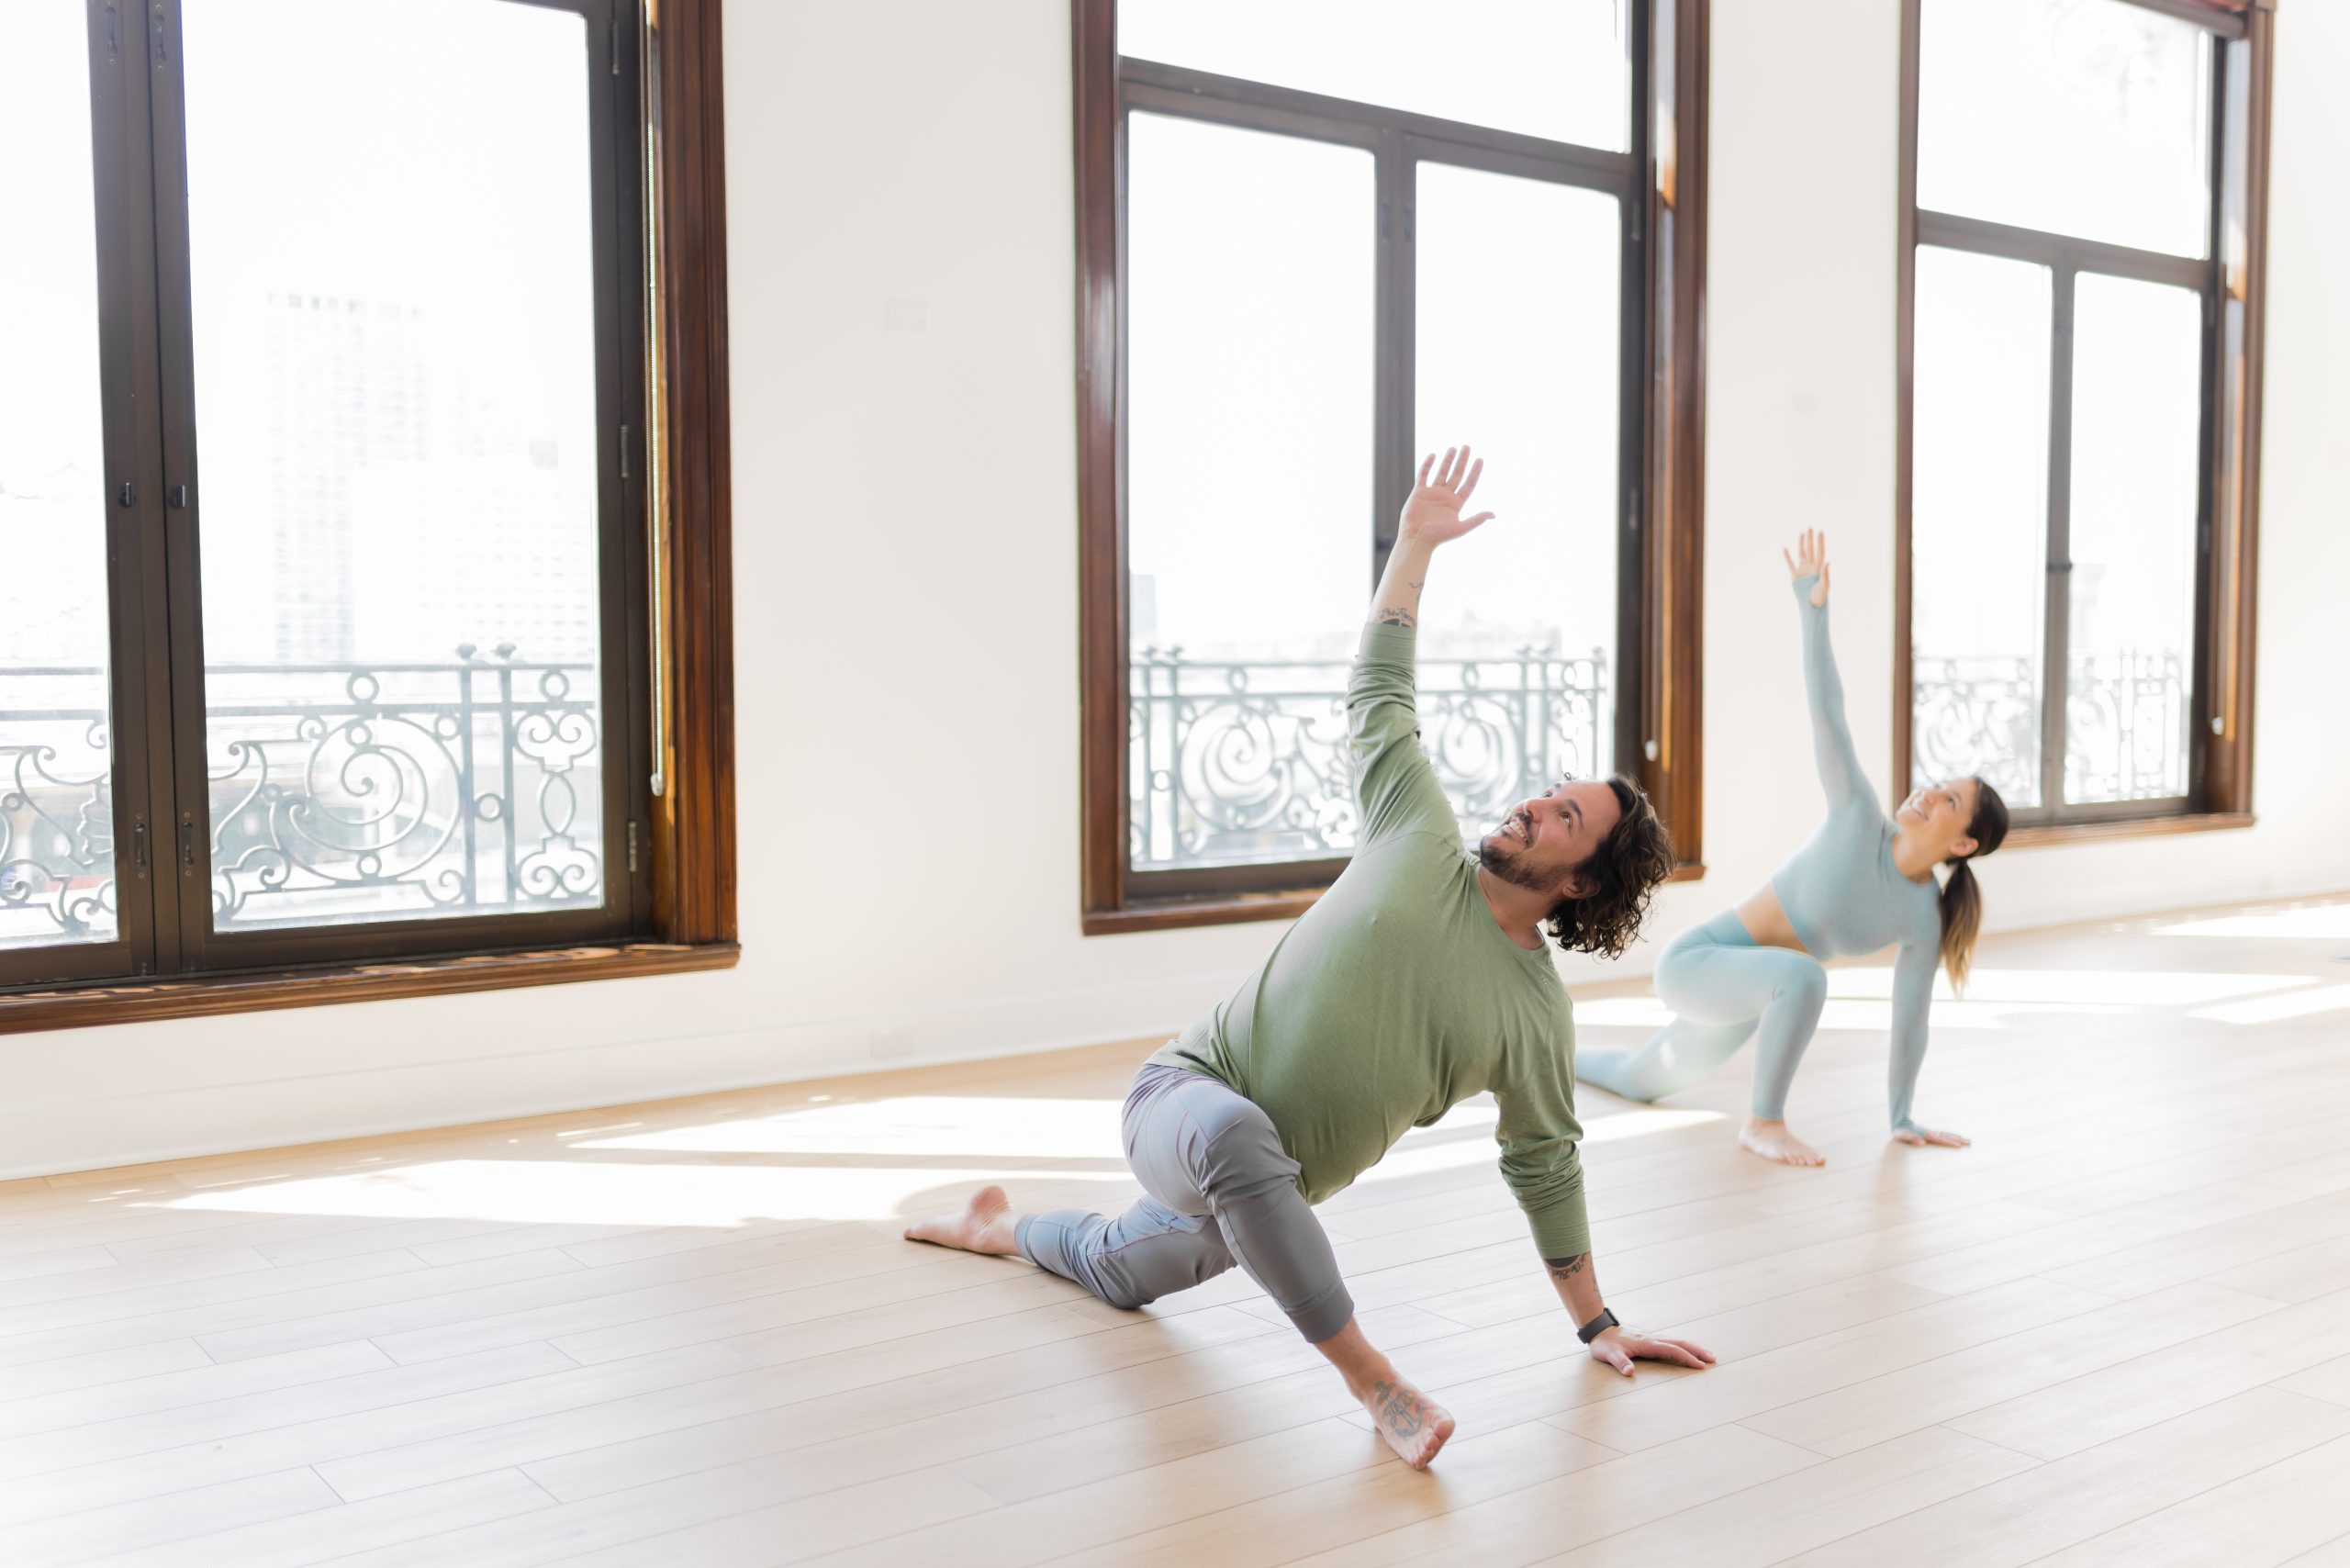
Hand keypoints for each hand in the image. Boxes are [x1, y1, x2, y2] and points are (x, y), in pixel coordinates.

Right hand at [1399, 446, 1494, 545]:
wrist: (1416, 539)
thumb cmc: (1438, 536)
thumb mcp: (1460, 528)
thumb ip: (1476, 520)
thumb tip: (1493, 514)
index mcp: (1456, 504)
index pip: (1468, 484)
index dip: (1475, 472)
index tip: (1480, 459)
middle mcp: (1445, 496)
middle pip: (1456, 475)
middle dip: (1462, 461)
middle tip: (1467, 447)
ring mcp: (1432, 493)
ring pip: (1441, 473)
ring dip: (1447, 460)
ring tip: (1453, 448)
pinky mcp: (1419, 492)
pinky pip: (1423, 475)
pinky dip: (1427, 465)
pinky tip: (1433, 455)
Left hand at [1588, 1326, 1715, 1377]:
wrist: (1598, 1328)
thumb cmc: (1604, 1343)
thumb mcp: (1608, 1354)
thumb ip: (1619, 1363)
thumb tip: (1630, 1372)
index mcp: (1646, 1343)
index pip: (1671, 1350)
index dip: (1686, 1358)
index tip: (1700, 1365)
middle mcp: (1652, 1339)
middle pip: (1679, 1343)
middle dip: (1697, 1351)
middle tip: (1713, 1358)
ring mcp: (1651, 1338)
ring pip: (1677, 1341)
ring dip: (1692, 1347)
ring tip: (1707, 1354)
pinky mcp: (1649, 1340)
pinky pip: (1671, 1342)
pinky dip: (1683, 1346)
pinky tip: (1687, 1350)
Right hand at [1783, 527, 1829, 605]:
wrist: (1810, 605)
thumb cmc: (1820, 597)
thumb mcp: (1824, 586)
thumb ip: (1825, 573)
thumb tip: (1827, 561)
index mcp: (1819, 568)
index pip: (1820, 552)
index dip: (1820, 542)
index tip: (1820, 532)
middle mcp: (1811, 567)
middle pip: (1810, 550)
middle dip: (1810, 539)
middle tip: (1810, 528)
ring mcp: (1802, 570)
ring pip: (1801, 553)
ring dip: (1801, 544)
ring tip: (1801, 534)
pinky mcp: (1795, 576)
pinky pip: (1790, 564)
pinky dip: (1787, 557)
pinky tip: (1785, 549)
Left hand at [1894, 1123, 1970, 1147]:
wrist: (1900, 1122)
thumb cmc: (1900, 1131)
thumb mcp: (1902, 1135)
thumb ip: (1911, 1138)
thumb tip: (1923, 1142)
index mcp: (1926, 1134)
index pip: (1940, 1138)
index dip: (1949, 1141)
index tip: (1958, 1145)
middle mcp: (1931, 1132)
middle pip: (1946, 1136)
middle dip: (1957, 1140)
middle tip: (1968, 1143)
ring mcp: (1932, 1131)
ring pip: (1947, 1134)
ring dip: (1957, 1137)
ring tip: (1968, 1140)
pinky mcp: (1931, 1132)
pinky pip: (1944, 1133)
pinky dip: (1952, 1135)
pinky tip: (1958, 1136)